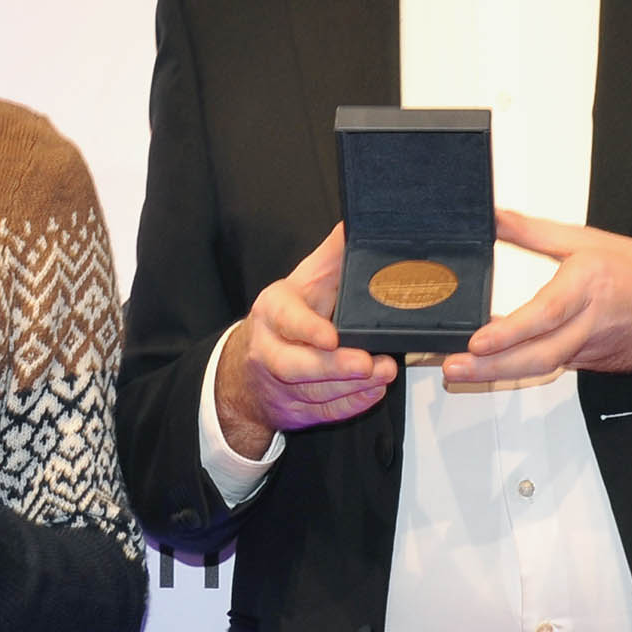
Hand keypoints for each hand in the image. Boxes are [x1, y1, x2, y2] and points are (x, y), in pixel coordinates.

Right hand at [214, 223, 396, 457]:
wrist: (248, 368)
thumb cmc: (287, 316)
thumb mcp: (304, 281)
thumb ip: (332, 255)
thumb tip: (357, 220)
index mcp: (272, 311)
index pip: (286, 320)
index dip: (308, 329)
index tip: (333, 336)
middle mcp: (269, 350)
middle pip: (296, 365)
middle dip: (334, 367)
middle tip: (370, 363)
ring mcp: (280, 385)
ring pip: (313, 392)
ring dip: (351, 387)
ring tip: (383, 373)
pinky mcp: (295, 410)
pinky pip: (323, 412)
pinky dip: (350, 404)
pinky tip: (373, 391)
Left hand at [442, 210, 631, 384]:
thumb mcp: (587, 239)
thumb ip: (534, 232)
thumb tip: (494, 217)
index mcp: (587, 287)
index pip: (544, 315)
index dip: (509, 332)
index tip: (477, 341)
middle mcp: (588, 325)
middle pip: (537, 357)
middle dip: (491, 369)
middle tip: (454, 368)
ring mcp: (589, 351)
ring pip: (541, 368)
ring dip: (499, 374)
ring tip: (463, 373)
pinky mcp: (590, 365)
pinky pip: (553, 367)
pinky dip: (522, 369)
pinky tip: (495, 367)